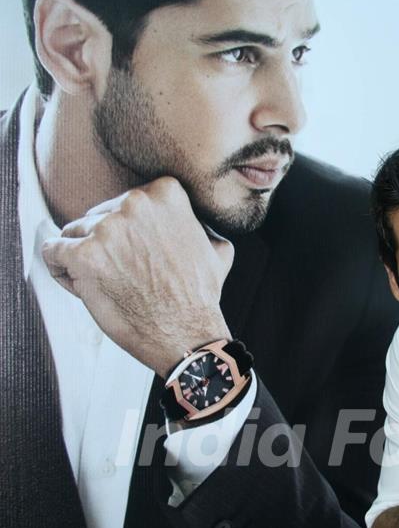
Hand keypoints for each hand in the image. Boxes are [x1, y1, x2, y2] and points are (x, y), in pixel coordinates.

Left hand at [42, 177, 233, 375]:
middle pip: (98, 216)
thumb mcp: (216, 247)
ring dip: (83, 257)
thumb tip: (198, 224)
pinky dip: (59, 268)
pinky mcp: (84, 256)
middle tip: (122, 274)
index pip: (125, 202)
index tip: (134, 254)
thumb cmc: (198, 297)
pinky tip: (78, 283)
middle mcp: (134, 203)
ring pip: (74, 233)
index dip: (127, 232)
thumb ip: (198, 225)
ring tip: (105, 283)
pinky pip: (52, 251)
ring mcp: (107, 229)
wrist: (187, 334)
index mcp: (165, 193)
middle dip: (104, 244)